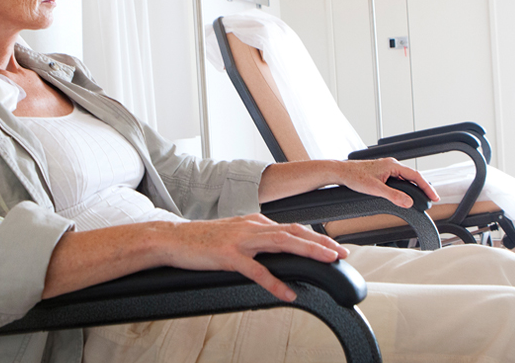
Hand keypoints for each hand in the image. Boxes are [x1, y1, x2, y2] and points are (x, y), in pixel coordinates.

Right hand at [158, 214, 348, 301]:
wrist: (172, 239)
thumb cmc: (202, 240)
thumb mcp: (234, 234)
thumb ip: (255, 238)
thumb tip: (276, 246)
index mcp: (254, 222)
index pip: (292, 227)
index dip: (315, 236)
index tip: (334, 246)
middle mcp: (251, 227)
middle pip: (294, 231)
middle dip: (321, 241)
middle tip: (342, 252)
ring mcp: (240, 240)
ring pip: (282, 243)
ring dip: (308, 250)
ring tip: (327, 260)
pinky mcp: (228, 256)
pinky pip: (256, 271)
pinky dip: (274, 282)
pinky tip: (286, 293)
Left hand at [337, 158, 438, 206]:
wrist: (341, 173)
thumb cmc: (354, 177)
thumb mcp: (375, 189)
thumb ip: (393, 196)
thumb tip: (408, 202)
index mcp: (392, 165)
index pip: (416, 175)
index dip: (427, 187)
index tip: (434, 197)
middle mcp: (391, 164)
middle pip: (413, 175)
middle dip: (423, 187)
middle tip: (431, 199)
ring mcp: (386, 168)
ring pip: (406, 177)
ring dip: (414, 186)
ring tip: (422, 197)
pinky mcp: (382, 172)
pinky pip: (399, 179)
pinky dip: (406, 186)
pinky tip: (406, 193)